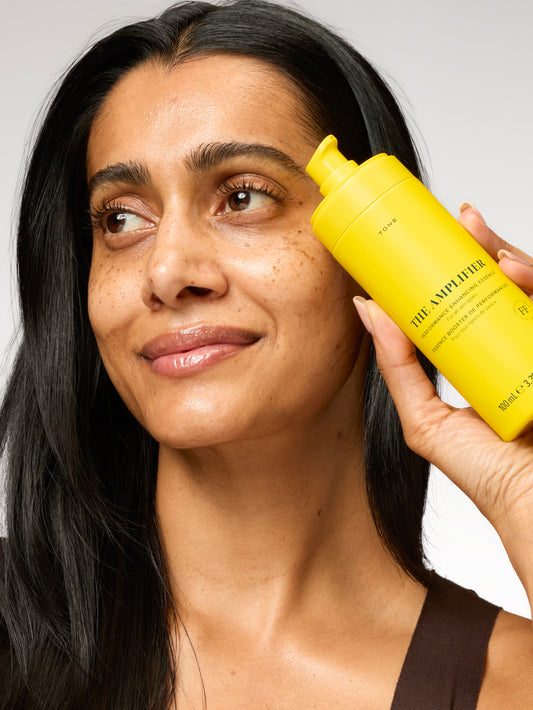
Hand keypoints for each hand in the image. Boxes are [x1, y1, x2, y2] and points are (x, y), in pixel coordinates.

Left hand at [353, 203, 532, 603]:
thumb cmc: (488, 474)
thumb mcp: (425, 417)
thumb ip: (397, 367)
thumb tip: (367, 310)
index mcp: (485, 356)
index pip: (474, 297)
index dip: (458, 264)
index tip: (435, 236)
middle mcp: (519, 346)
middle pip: (507, 284)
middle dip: (487, 247)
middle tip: (464, 223)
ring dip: (514, 259)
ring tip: (489, 246)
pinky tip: (513, 270)